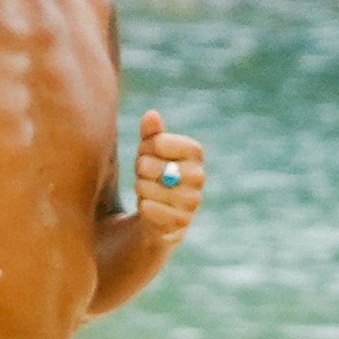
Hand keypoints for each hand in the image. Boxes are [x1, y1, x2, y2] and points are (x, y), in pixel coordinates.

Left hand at [130, 115, 204, 237]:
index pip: (160, 142)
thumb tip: (151, 115)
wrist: (158, 213)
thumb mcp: (149, 151)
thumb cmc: (155, 174)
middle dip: (140, 169)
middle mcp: (198, 176)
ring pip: (147, 189)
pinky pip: (151, 210)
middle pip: (151, 166)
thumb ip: (150, 133)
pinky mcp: (181, 223)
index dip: (145, 146)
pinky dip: (144, 207)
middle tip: (145, 174)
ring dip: (140, 189)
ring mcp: (191, 201)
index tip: (145, 151)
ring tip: (147, 190)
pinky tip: (147, 206)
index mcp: (194, 153)